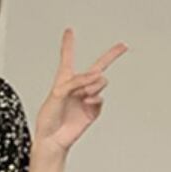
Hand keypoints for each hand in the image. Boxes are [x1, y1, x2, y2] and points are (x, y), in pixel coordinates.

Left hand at [34, 27, 127, 153]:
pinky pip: (100, 99)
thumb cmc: (48, 119)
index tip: (69, 32)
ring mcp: (85, 98)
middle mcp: (77, 88)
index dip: (69, 45)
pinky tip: (88, 101)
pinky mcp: (91, 111)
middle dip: (111, 56)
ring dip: (93, 85)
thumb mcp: (57, 93)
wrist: (52, 140)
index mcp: (64, 81)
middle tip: (122, 46)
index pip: (68, 59)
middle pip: (97, 68)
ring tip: (83, 94)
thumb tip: (94, 77)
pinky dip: (95, 99)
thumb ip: (75, 81)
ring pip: (99, 82)